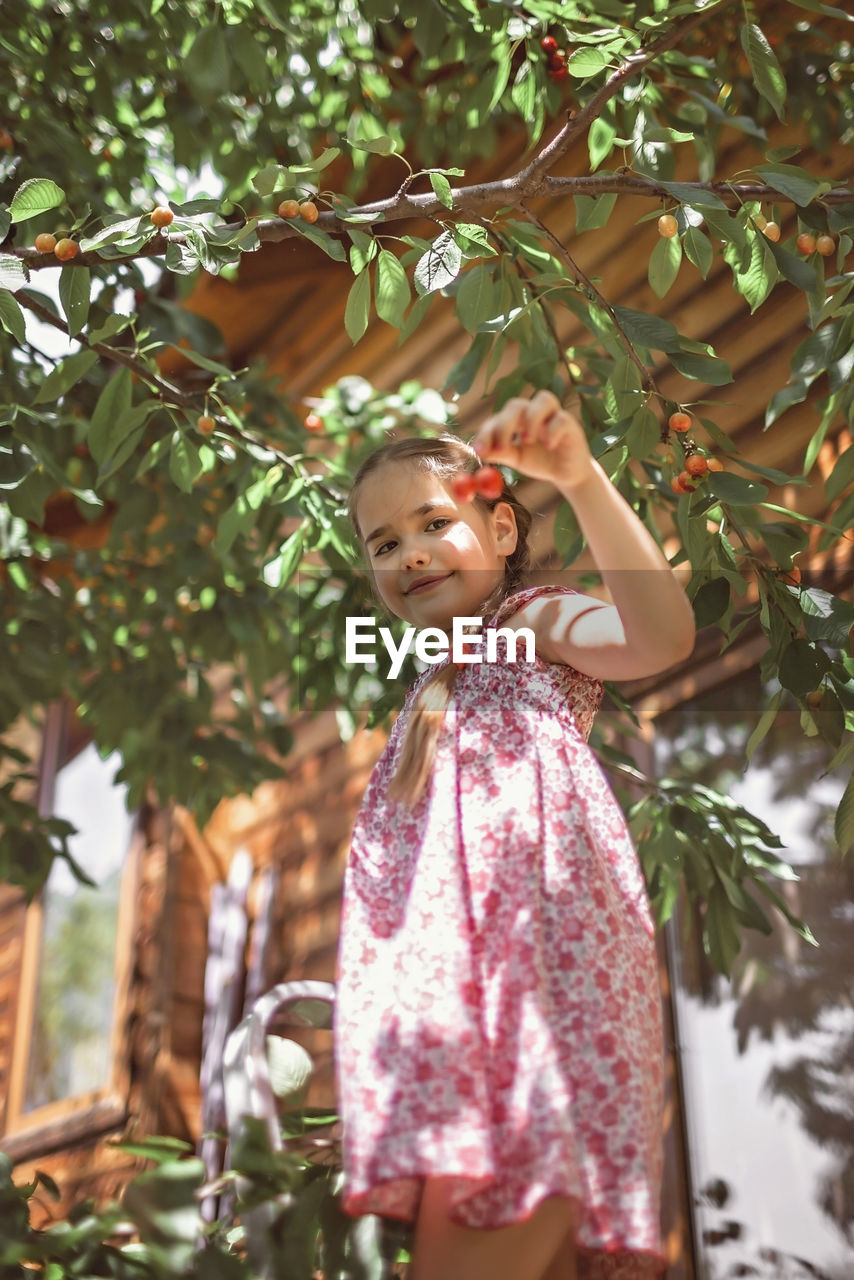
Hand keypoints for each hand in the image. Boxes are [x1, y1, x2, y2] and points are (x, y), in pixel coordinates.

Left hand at [470, 390, 594, 489]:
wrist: (567, 474)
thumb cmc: (540, 462)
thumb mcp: (517, 459)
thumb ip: (500, 453)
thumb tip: (478, 451)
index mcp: (517, 419)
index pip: (498, 418)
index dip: (486, 433)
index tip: (478, 451)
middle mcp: (534, 412)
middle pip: (517, 405)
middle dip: (505, 425)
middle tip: (501, 448)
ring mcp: (554, 415)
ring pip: (543, 399)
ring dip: (531, 418)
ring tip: (527, 440)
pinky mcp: (570, 424)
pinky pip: (561, 418)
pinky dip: (553, 431)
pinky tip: (550, 446)